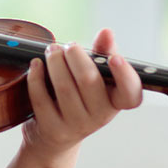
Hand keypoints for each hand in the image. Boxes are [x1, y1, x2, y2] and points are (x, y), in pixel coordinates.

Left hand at [20, 28, 141, 161]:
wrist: (57, 135)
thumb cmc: (80, 97)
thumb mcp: (97, 76)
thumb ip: (103, 53)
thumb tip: (107, 33)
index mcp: (115, 101)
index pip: (131, 93)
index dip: (125, 76)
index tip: (114, 58)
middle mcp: (100, 116)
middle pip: (89, 81)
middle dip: (75, 57)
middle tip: (68, 46)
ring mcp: (76, 125)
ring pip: (64, 88)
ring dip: (55, 63)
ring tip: (52, 50)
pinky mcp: (53, 129)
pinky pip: (41, 99)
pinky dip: (36, 77)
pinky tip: (36, 65)